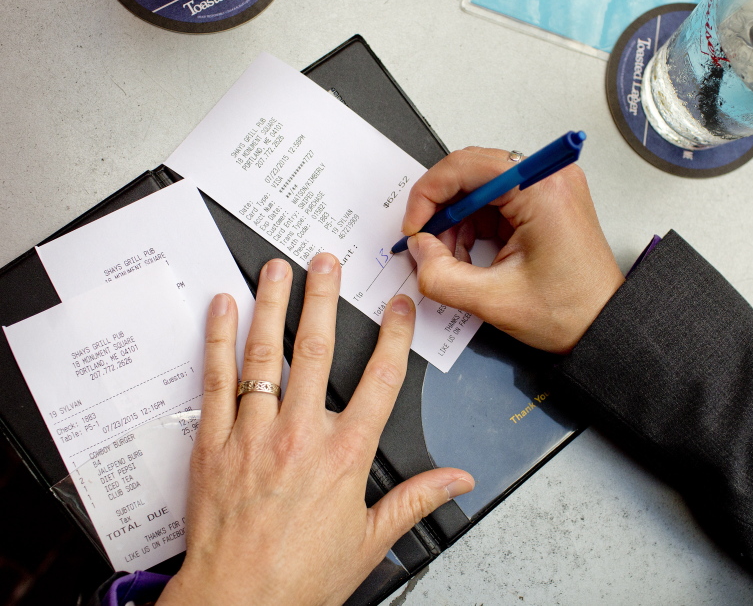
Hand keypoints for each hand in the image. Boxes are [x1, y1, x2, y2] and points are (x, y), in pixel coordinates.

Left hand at [158, 254, 473, 605]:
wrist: (236, 603)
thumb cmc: (299, 577)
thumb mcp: (370, 541)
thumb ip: (415, 500)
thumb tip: (458, 481)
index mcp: (345, 455)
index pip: (380, 380)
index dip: (394, 335)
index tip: (398, 305)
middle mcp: (301, 434)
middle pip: (318, 350)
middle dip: (324, 298)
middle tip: (328, 261)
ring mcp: (254, 434)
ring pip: (266, 355)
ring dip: (273, 305)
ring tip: (277, 269)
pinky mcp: (215, 444)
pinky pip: (218, 380)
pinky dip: (220, 340)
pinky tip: (224, 309)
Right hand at [401, 147, 623, 353]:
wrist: (602, 326)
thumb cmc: (571, 311)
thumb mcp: (494, 300)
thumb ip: (441, 275)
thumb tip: (417, 250)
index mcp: (541, 189)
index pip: (466, 166)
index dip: (429, 195)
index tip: (414, 227)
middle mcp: (547, 178)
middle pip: (470, 173)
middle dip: (442, 212)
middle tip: (427, 245)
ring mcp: (547, 187)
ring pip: (478, 189)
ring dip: (456, 222)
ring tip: (454, 260)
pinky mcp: (543, 202)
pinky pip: (493, 202)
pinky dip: (473, 227)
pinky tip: (470, 256)